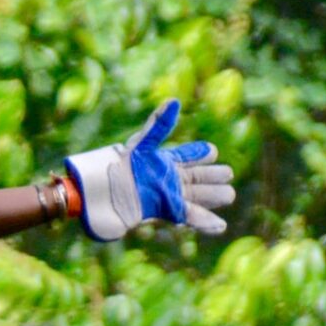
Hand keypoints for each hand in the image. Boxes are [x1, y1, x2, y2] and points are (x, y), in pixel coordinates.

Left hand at [64, 100, 236, 240]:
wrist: (97, 195)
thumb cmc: (116, 167)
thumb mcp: (140, 145)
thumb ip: (158, 126)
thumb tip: (175, 101)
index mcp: (161, 160)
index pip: (186, 155)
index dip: (198, 153)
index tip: (211, 150)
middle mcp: (166, 178)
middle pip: (196, 177)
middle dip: (212, 175)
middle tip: (228, 173)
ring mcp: (166, 196)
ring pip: (196, 196)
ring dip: (212, 196)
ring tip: (228, 195)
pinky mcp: (163, 212)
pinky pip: (189, 216)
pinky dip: (205, 221)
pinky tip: (220, 225)